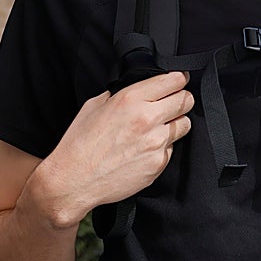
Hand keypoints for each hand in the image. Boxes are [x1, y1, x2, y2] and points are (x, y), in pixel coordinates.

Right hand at [41, 71, 192, 225]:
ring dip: (175, 123)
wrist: (74, 181)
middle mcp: (147, 118)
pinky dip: (163, 147)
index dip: (179, 79)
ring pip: (184, 124)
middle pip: (186, 100)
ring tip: (157, 128)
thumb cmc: (79, 144)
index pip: (174, 80)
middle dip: (181, 99)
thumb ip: (121, 93)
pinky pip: (172, 148)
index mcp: (130, 99)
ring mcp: (156, 142)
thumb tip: (140, 90)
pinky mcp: (158, 163)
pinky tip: (145, 149)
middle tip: (173, 103)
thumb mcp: (95, 105)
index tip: (179, 81)